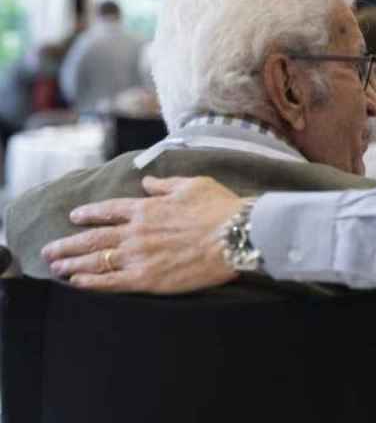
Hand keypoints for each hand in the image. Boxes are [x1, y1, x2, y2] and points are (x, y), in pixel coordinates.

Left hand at [42, 176, 242, 292]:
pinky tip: (77, 283)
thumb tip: (148, 182)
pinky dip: (92, 282)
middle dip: (68, 243)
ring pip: (96, 260)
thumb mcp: (193, 185)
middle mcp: (136, 232)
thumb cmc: (219, 208)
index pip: (109, 210)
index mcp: (146, 208)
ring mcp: (139, 256)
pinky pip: (111, 282)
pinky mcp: (148, 279)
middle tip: (49, 250)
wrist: (235, 235)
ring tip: (55, 266)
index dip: (89, 214)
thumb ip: (166, 184)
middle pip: (93, 238)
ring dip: (72, 263)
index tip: (75, 216)